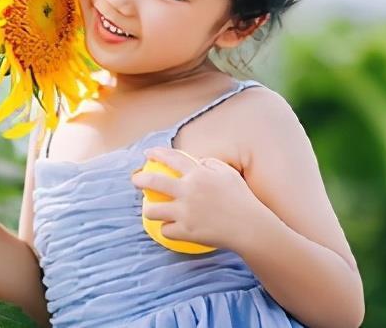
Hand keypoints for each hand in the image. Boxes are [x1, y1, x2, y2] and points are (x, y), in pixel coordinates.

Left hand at [130, 147, 265, 251]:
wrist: (249, 227)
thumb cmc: (241, 199)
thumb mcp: (228, 174)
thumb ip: (211, 164)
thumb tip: (198, 161)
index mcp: (198, 174)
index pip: (172, 159)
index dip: (157, 154)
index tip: (147, 153)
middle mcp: (188, 191)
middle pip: (154, 182)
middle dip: (140, 180)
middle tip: (135, 180)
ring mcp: (185, 212)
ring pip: (153, 210)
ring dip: (150, 209)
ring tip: (150, 209)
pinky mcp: (185, 231)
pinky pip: (166, 229)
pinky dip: (167, 228)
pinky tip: (170, 227)